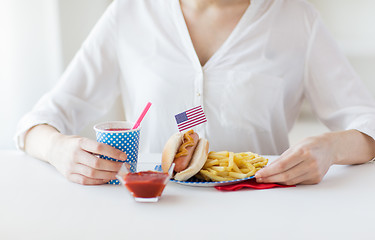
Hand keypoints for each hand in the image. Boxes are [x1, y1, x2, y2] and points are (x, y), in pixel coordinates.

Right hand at [47, 133, 126, 184]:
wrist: (53, 149)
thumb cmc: (72, 144)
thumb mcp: (83, 139)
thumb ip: (96, 146)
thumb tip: (117, 154)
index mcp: (80, 143)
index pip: (99, 148)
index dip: (114, 153)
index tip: (123, 156)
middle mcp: (74, 155)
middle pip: (97, 163)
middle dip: (113, 166)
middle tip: (122, 166)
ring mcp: (71, 166)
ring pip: (93, 174)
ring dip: (108, 175)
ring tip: (116, 173)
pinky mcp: (69, 176)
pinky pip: (86, 181)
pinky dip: (98, 181)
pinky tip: (106, 178)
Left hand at [255, 130, 374, 184]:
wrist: (330, 148)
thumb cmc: (310, 145)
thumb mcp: (295, 147)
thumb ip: (282, 158)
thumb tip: (267, 169)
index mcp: (303, 152)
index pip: (282, 166)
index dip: (268, 172)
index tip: (258, 174)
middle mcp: (310, 163)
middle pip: (285, 176)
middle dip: (270, 178)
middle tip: (259, 179)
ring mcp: (315, 172)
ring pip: (291, 181)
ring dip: (277, 181)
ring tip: (266, 179)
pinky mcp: (316, 179)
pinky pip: (298, 182)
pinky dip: (287, 181)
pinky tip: (280, 179)